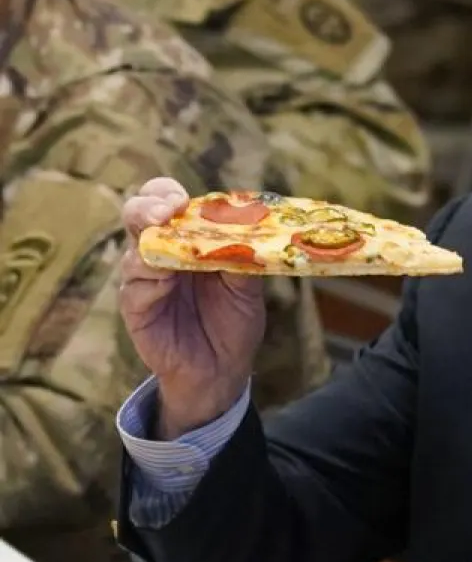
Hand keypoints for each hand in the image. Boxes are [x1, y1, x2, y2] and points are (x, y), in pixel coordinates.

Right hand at [120, 177, 264, 437]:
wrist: (223, 368)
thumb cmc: (233, 321)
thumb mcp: (247, 287)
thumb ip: (243, 258)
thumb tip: (247, 230)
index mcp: (186, 238)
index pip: (165, 200)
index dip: (167, 193)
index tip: (183, 200)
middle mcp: (159, 251)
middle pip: (138, 214)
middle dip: (149, 206)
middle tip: (166, 212)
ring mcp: (144, 278)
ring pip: (135, 249)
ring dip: (153, 243)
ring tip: (172, 249)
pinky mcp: (135, 306)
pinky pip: (135, 285)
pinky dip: (151, 278)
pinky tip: (166, 279)